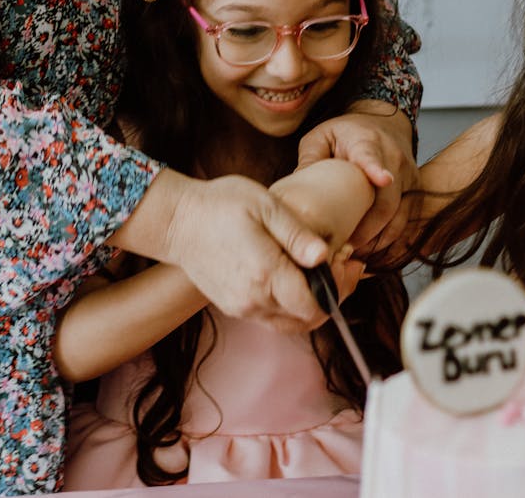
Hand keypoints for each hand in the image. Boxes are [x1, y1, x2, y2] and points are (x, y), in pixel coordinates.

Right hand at [157, 172, 330, 332]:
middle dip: (333, 294)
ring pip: (291, 322)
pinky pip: (273, 316)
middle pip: (307, 318)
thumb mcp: (266, 206)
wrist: (177, 220)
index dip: (339, 287)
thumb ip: (296, 234)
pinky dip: (292, 303)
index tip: (347, 259)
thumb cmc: (222, 204)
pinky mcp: (234, 306)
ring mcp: (242, 307)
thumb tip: (324, 256)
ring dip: (313, 301)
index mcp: (265, 274)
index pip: (315, 304)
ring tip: (322, 266)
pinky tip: (297, 274)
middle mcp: (253, 299)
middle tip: (342, 262)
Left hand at [296, 105, 418, 253]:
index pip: (372, 157)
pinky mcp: (416, 193)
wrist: (387, 125)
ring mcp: (409, 178)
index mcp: (367, 142)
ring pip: (398, 219)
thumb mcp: (321, 137)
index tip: (383, 179)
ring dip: (376, 241)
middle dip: (365, 231)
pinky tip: (369, 250)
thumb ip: (309, 160)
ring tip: (353, 252)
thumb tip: (298, 192)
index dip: (377, 169)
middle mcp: (394, 160)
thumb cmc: (348, 134)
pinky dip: (388, 241)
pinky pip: (406, 225)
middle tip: (342, 247)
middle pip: (386, 203)